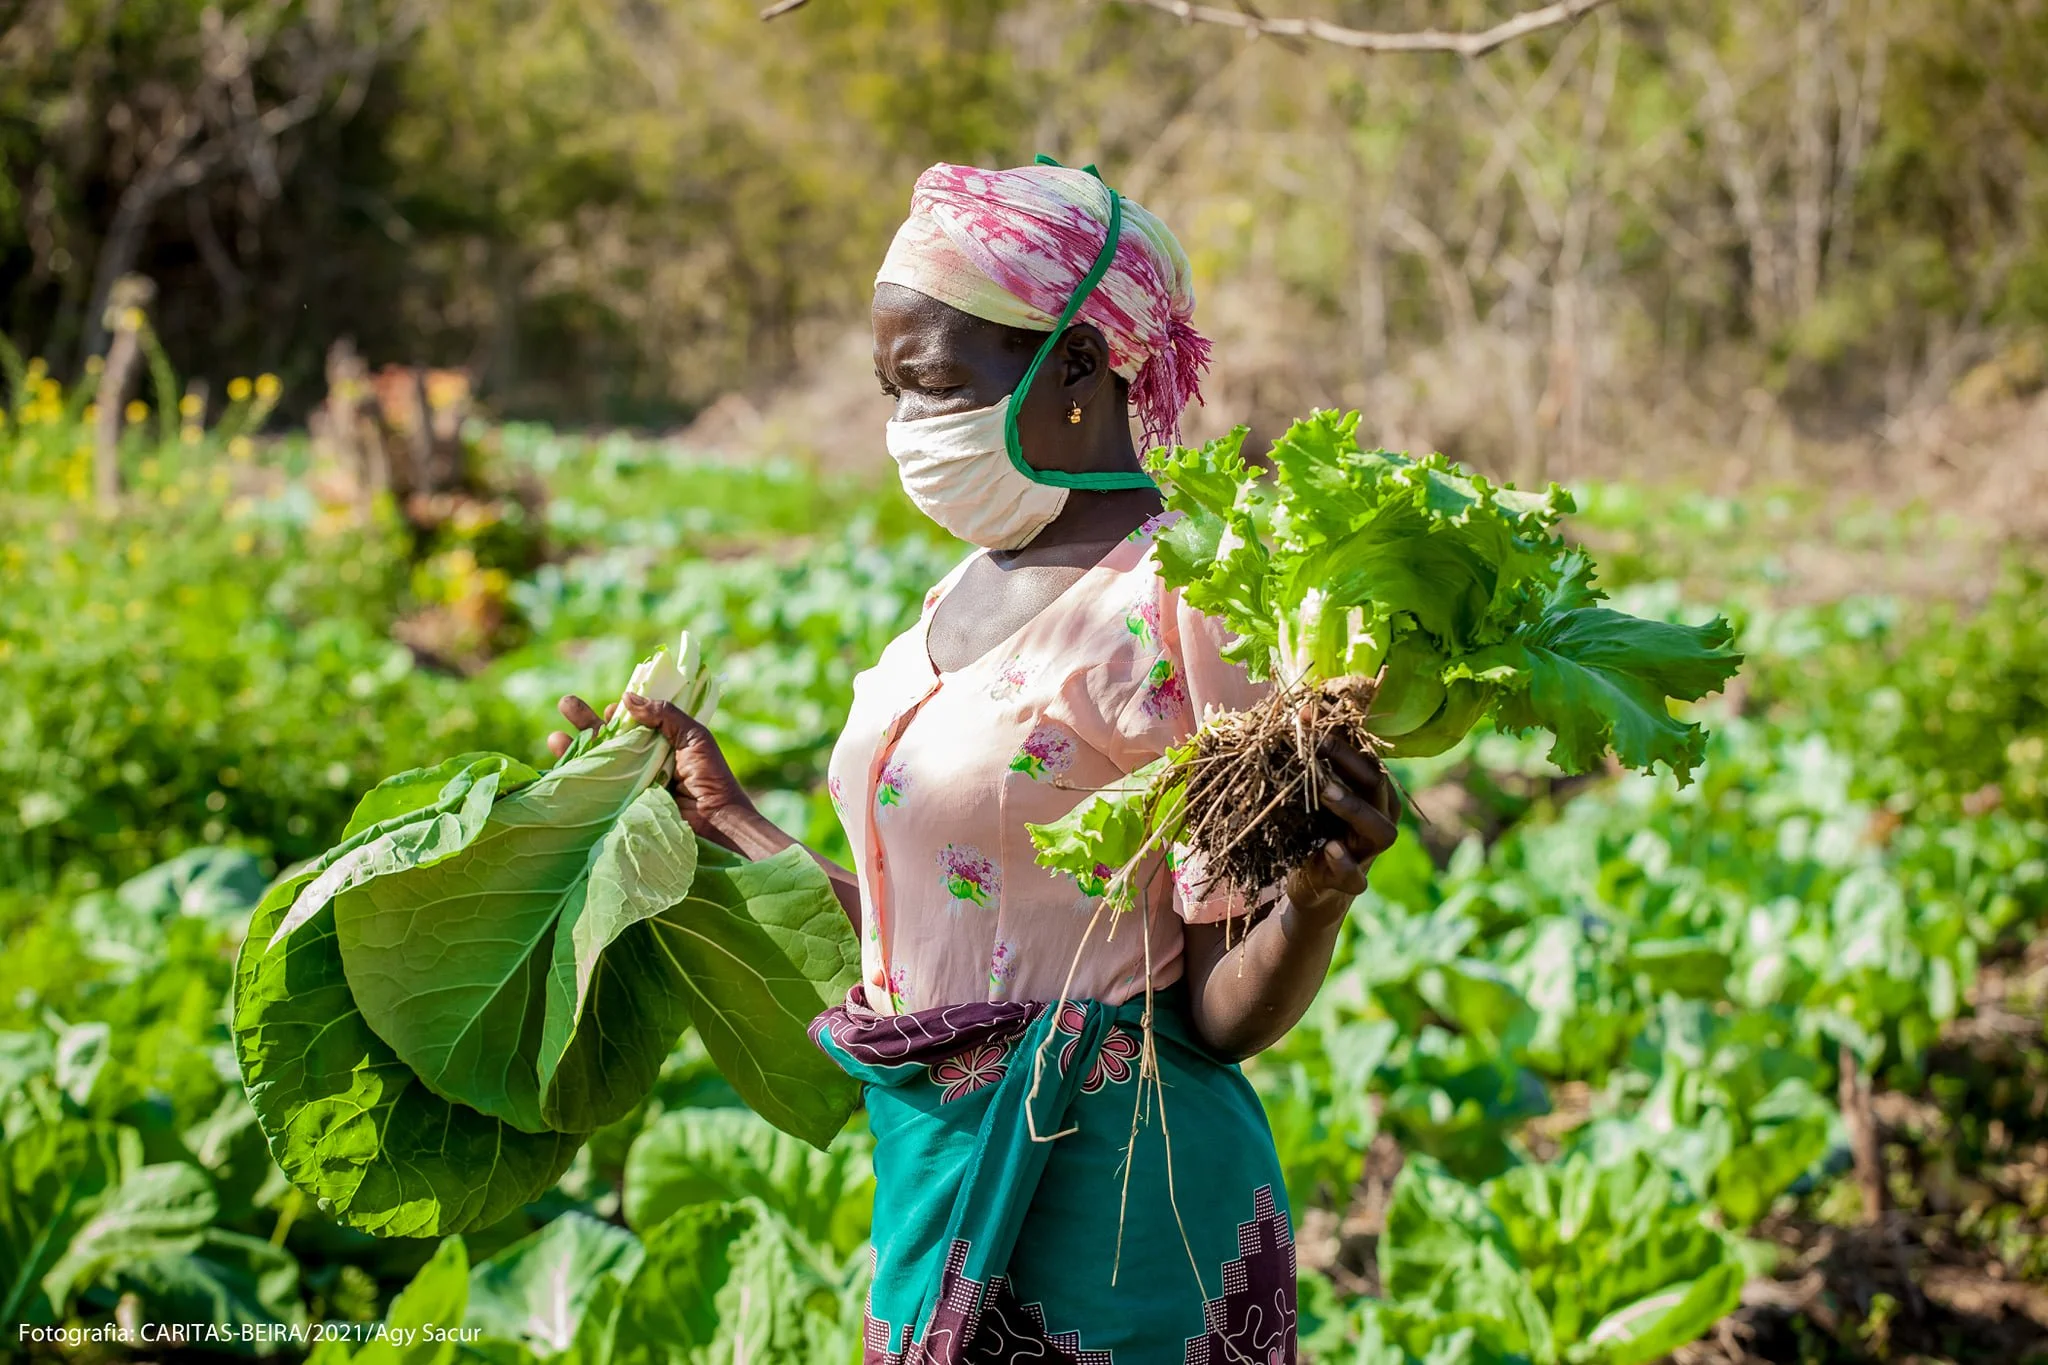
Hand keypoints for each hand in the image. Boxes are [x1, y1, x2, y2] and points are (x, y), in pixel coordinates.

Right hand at [548, 692, 754, 844]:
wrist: (715, 824)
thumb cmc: (710, 778)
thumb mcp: (693, 736)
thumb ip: (664, 714)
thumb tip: (627, 697)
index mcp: (662, 742)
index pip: (633, 723)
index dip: (619, 714)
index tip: (613, 709)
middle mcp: (643, 762)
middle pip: (608, 739)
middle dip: (585, 722)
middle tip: (566, 704)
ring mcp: (630, 784)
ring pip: (597, 763)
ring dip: (574, 748)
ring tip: (554, 738)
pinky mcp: (622, 806)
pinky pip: (596, 790)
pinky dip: (576, 779)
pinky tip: (559, 769)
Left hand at [1281, 733, 1400, 921]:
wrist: (1313, 883)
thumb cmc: (1314, 827)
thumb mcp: (1315, 794)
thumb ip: (1315, 764)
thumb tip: (1297, 713)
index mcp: (1373, 794)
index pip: (1367, 759)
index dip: (1342, 737)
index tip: (1310, 717)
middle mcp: (1379, 819)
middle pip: (1377, 787)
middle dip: (1349, 764)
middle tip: (1319, 746)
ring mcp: (1369, 853)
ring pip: (1381, 830)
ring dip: (1354, 808)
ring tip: (1327, 793)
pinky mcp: (1351, 883)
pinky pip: (1356, 877)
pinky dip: (1345, 864)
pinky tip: (1329, 848)